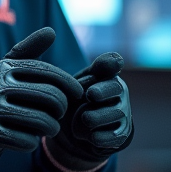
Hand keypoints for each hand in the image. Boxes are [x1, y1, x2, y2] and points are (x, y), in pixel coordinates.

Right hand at [0, 28, 82, 171]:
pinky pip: (28, 141)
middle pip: (52, 98)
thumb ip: (29, 50)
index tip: (78, 94)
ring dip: (50, 128)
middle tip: (58, 114)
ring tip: (46, 126)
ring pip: (44, 121)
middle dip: (61, 109)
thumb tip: (51, 31)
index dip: (71, 84)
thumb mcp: (7, 70)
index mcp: (5, 68)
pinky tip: (25, 138)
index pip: (50, 73)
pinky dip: (31, 142)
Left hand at [45, 52, 132, 171]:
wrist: (71, 133)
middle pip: (116, 87)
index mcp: (104, 75)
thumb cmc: (65, 101)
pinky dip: (98, 136)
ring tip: (84, 118)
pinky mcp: (122, 135)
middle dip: (103, 91)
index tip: (102, 63)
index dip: (109, 63)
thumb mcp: (60, 86)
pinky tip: (88, 136)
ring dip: (95, 116)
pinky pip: (114, 135)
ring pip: (115, 112)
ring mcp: (123, 113)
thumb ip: (55, 67)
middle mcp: (119, 92)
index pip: (111, 64)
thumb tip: (47, 34)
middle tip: (91, 94)